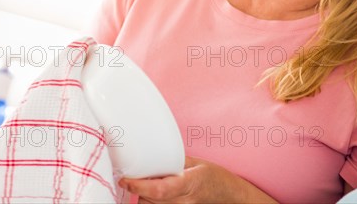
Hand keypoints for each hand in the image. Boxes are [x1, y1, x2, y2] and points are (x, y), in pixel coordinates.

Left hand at [118, 156, 277, 203]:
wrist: (230, 196)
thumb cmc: (217, 179)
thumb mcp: (197, 163)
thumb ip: (176, 162)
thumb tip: (154, 157)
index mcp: (189, 184)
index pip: (158, 190)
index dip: (139, 186)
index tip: (126, 180)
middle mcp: (184, 202)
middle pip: (150, 200)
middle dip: (139, 189)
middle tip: (136, 177)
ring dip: (144, 197)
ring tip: (149, 186)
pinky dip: (152, 203)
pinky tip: (154, 195)